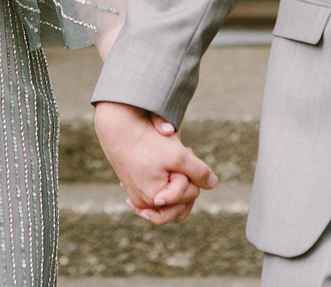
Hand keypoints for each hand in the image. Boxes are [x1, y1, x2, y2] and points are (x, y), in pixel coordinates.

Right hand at [94, 101, 216, 224]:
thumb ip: (200, 172)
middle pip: (182, 201)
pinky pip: (159, 194)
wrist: (118, 126)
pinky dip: (166, 182)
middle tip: (181, 154)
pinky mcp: (134, 189)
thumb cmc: (148, 141)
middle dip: (185, 178)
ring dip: (177, 181)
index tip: (182, 152)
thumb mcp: (180, 156)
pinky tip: (166, 168)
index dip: (190, 171)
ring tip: (174, 162)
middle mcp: (144, 204)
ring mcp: (138, 198)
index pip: (191, 193)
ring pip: (171, 200)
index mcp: (154, 200)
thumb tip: (213, 184)